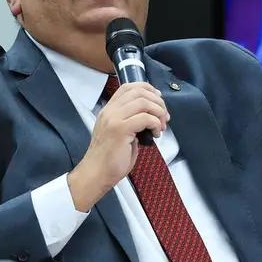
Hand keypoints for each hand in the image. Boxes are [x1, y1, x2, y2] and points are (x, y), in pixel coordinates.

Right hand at [67, 82, 169, 210]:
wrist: (96, 174)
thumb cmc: (110, 158)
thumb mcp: (120, 133)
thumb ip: (131, 120)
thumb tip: (151, 114)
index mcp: (109, 109)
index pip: (128, 87)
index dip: (147, 88)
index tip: (158, 99)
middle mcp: (110, 111)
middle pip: (139, 92)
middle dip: (158, 102)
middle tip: (165, 117)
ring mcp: (114, 119)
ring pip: (144, 102)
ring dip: (159, 112)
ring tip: (161, 126)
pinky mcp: (120, 130)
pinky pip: (146, 118)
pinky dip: (156, 124)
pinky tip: (156, 134)